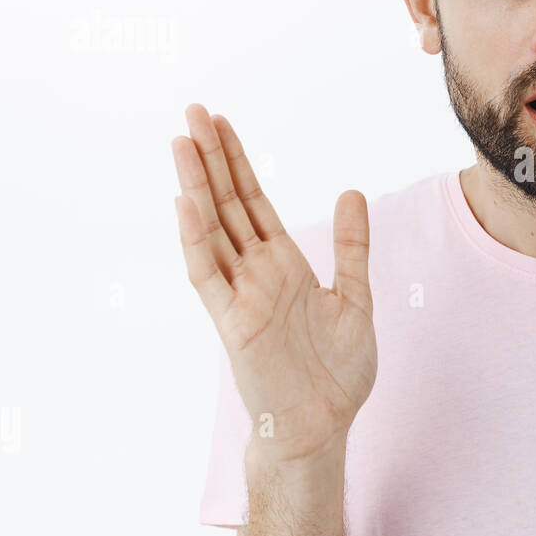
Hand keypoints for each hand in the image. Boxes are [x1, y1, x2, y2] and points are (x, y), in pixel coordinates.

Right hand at [172, 103, 376, 462]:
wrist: (323, 424)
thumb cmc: (336, 371)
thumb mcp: (354, 296)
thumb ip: (350, 246)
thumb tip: (352, 192)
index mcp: (283, 264)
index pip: (253, 202)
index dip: (237, 162)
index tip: (222, 123)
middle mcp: (256, 273)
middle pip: (226, 204)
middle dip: (211, 158)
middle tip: (191, 112)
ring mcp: (240, 295)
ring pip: (210, 230)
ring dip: (195, 187)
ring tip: (181, 142)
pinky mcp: (232, 323)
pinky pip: (208, 276)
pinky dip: (196, 241)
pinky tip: (186, 204)